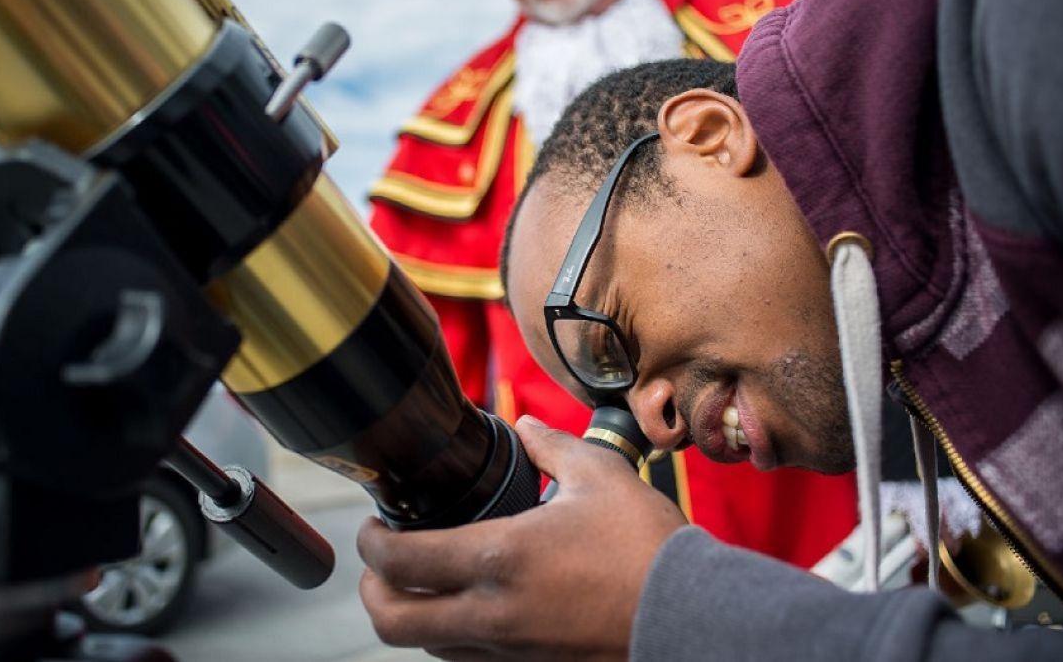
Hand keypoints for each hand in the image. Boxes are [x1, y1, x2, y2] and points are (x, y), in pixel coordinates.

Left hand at [357, 415, 687, 660]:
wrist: (693, 617)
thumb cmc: (646, 547)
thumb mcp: (599, 475)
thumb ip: (552, 445)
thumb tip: (526, 425)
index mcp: (499, 558)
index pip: (399, 561)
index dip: (369, 543)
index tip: (372, 525)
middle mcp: (493, 614)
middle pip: (392, 622)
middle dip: (370, 590)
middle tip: (379, 562)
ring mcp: (511, 652)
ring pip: (429, 647)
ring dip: (412, 616)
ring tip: (422, 583)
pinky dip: (453, 640)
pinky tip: (469, 612)